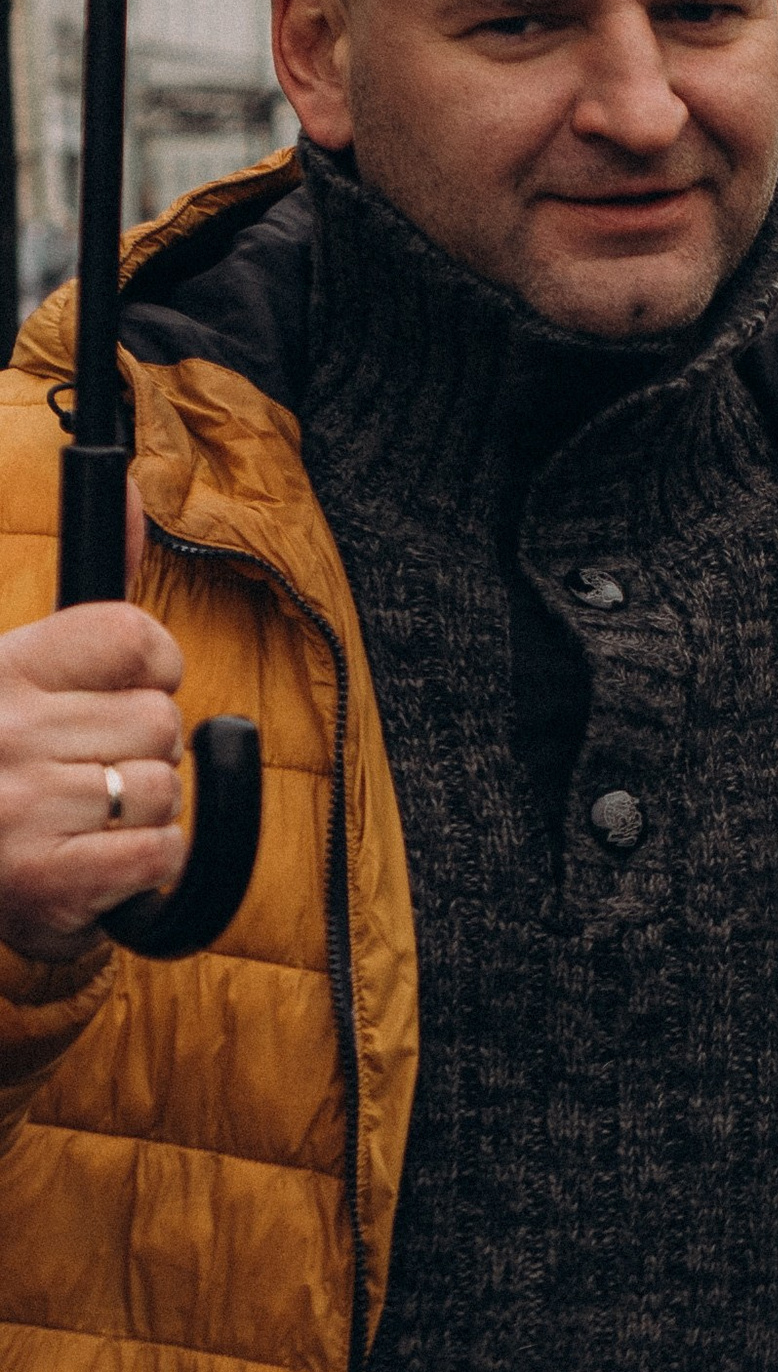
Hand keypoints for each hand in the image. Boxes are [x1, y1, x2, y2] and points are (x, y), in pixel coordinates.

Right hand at [0, 482, 188, 961]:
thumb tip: (129, 489)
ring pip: (166, 789)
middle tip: (87, 775)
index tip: (127, 693)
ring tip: (84, 821)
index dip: (154, 670)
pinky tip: (96, 861)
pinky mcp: (47, 882)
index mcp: (3, 669)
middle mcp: (8, 732)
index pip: (135, 638)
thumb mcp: (24, 671)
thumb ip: (92, 604)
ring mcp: (24, 809)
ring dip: (142, 812)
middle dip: (143, 752)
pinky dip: (145, 865)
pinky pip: (160, 854)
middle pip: (161, 722)